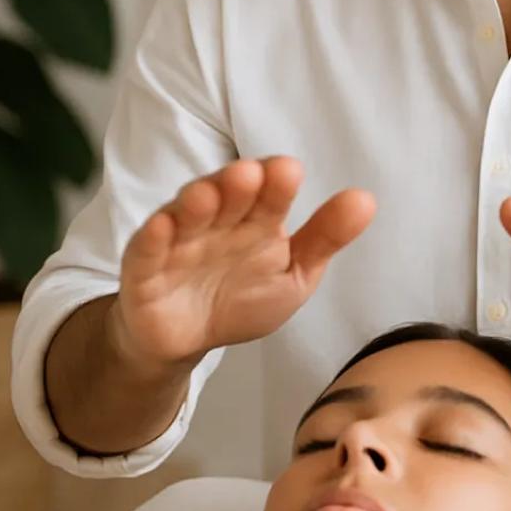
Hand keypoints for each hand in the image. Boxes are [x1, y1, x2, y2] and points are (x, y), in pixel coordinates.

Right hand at [112, 157, 375, 373]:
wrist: (187, 340)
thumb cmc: (242, 296)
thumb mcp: (293, 274)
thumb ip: (325, 238)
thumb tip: (366, 199)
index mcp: (257, 219)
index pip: (269, 193)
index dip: (276, 183)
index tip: (288, 171)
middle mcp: (218, 221)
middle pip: (227, 196)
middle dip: (237, 185)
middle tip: (250, 174)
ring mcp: (179, 241)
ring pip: (186, 214)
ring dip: (196, 202)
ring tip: (208, 193)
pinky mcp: (145, 268)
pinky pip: (147, 248)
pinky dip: (154, 236)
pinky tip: (164, 225)